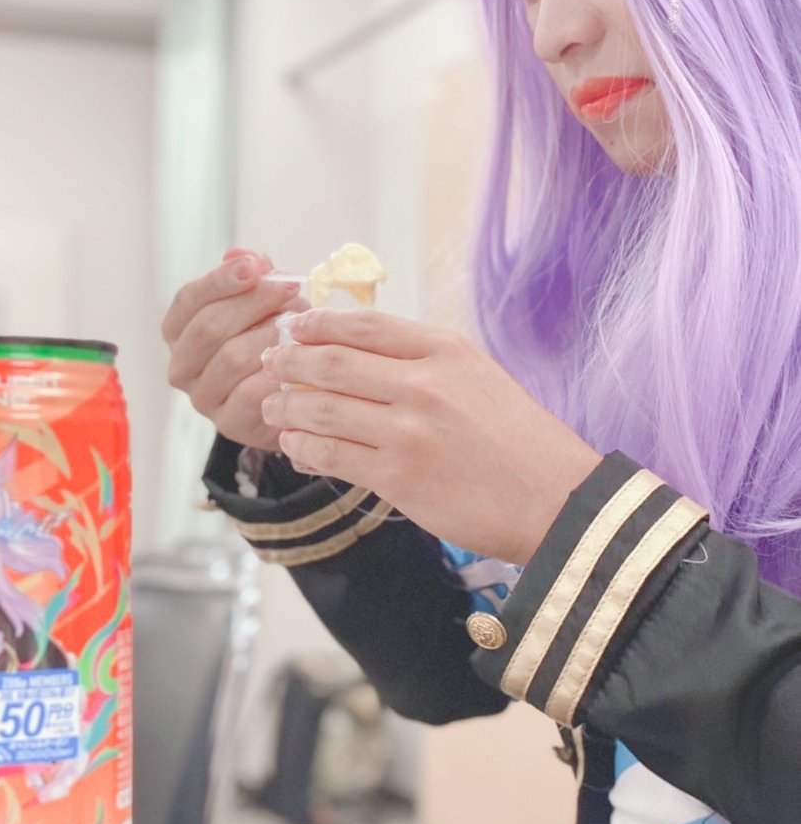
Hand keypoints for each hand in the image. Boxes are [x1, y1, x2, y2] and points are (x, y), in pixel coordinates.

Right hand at [162, 248, 307, 449]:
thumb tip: (243, 254)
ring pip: (231, 357)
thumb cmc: (269, 341)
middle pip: (209, 326)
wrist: (288, 398)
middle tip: (291, 288)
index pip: (189, 299)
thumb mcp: (262, 303)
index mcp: (178, 331)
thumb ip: (252, 277)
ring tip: (300, 325)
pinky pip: (251, 392)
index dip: (221, 279)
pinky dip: (276, 371)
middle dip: (253, 302)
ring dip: (271, 335)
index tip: (255, 266)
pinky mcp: (229, 423)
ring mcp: (203, 398)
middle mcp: (181, 366)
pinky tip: (299, 359)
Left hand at [260, 309, 602, 565]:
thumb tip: (361, 352)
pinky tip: (292, 445)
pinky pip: (332, 456)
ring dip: (287, 407)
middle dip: (290, 361)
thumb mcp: (479, 376)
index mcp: (445, 350)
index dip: (320, 323)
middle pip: (333, 363)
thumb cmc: (518, 439)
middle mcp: (423, 383)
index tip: (295, 325)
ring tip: (270, 406)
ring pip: (323, 410)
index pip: (365, 324)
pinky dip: (303, 448)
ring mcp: (407, 431)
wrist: (554, 500)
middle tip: (269, 361)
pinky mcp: (398, 478)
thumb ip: (425, 361)